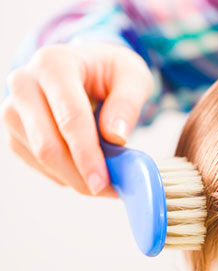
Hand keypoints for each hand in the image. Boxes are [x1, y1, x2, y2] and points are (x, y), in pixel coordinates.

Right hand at [1, 42, 152, 195]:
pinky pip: (37, 164)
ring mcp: (13, 108)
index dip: (87, 154)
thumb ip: (128, 103)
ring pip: (40, 158)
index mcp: (54, 64)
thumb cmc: (111, 72)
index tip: (102, 181)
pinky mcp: (14, 130)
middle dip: (80, 175)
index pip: (70, 118)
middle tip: (110, 190)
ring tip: (107, 180)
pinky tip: (87, 170)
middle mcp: (24, 83)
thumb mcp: (133, 76)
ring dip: (75, 178)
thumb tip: (116, 136)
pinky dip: (65, 175)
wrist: (87, 67)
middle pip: (48, 144)